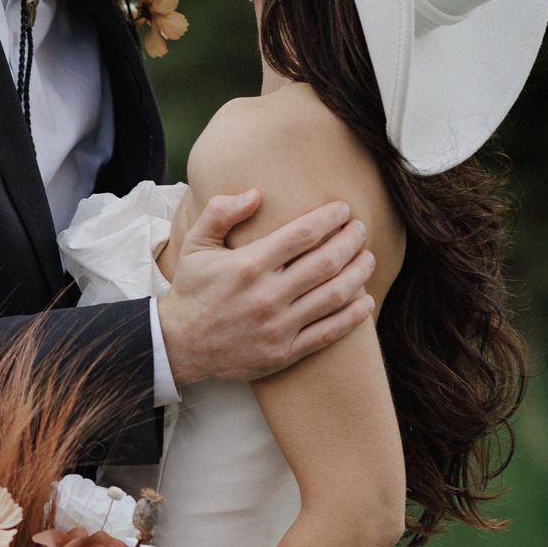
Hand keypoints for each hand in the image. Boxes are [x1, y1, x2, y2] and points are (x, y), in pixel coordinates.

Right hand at [157, 190, 375, 387]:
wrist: (179, 346)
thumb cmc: (193, 290)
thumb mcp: (196, 245)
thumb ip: (220, 213)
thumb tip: (256, 193)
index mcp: (247, 266)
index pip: (302, 235)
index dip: (329, 219)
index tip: (343, 210)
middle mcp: (266, 297)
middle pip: (326, 262)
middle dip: (351, 241)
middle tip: (360, 229)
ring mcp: (277, 328)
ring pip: (334, 296)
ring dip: (359, 273)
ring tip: (368, 258)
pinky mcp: (284, 353)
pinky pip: (328, 333)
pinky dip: (353, 316)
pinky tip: (366, 300)